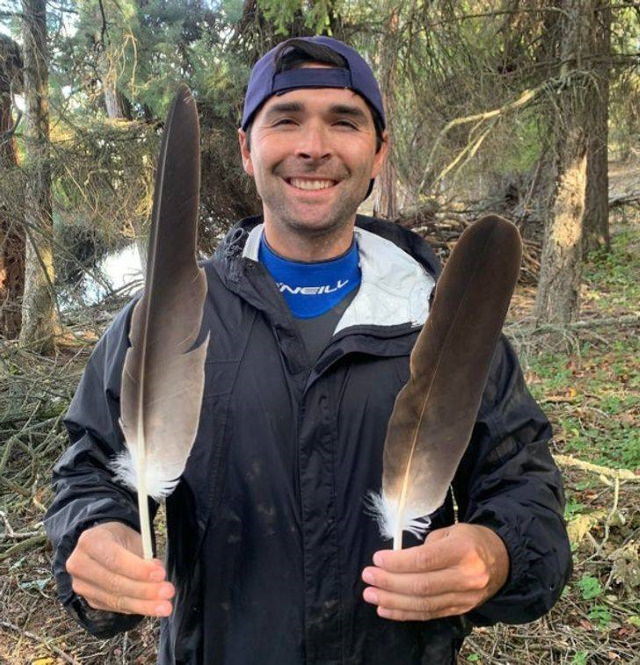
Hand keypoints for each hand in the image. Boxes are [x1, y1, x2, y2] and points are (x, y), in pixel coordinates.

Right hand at [66, 521, 174, 616]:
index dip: (138, 570)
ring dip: (143, 605)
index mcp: (90, 541)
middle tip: (168, 592)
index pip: (115, 560)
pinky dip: (135, 607)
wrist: (102, 544)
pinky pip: (114, 607)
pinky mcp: (89, 599)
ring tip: (165, 606)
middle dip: (144, 590)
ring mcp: (81, 585)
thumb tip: (157, 576)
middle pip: (114, 583)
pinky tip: (151, 607)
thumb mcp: (132, 537)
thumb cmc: (120, 539)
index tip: (161, 574)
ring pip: (115, 599)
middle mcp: (79, 564)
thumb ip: (143, 555)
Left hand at [361, 523, 508, 620]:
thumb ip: (427, 546)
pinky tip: (386, 609)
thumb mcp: (451, 531)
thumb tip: (398, 560)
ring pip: (424, 605)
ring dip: (393, 601)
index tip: (377, 559)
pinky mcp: (460, 611)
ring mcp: (464, 598)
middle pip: (422, 586)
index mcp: (463, 550)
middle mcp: (466, 577)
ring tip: (371, 595)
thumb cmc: (470, 540)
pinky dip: (405, 614)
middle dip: (390, 583)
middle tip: (367, 577)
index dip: (398, 562)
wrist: (504, 560)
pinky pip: (429, 615)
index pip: (425, 560)